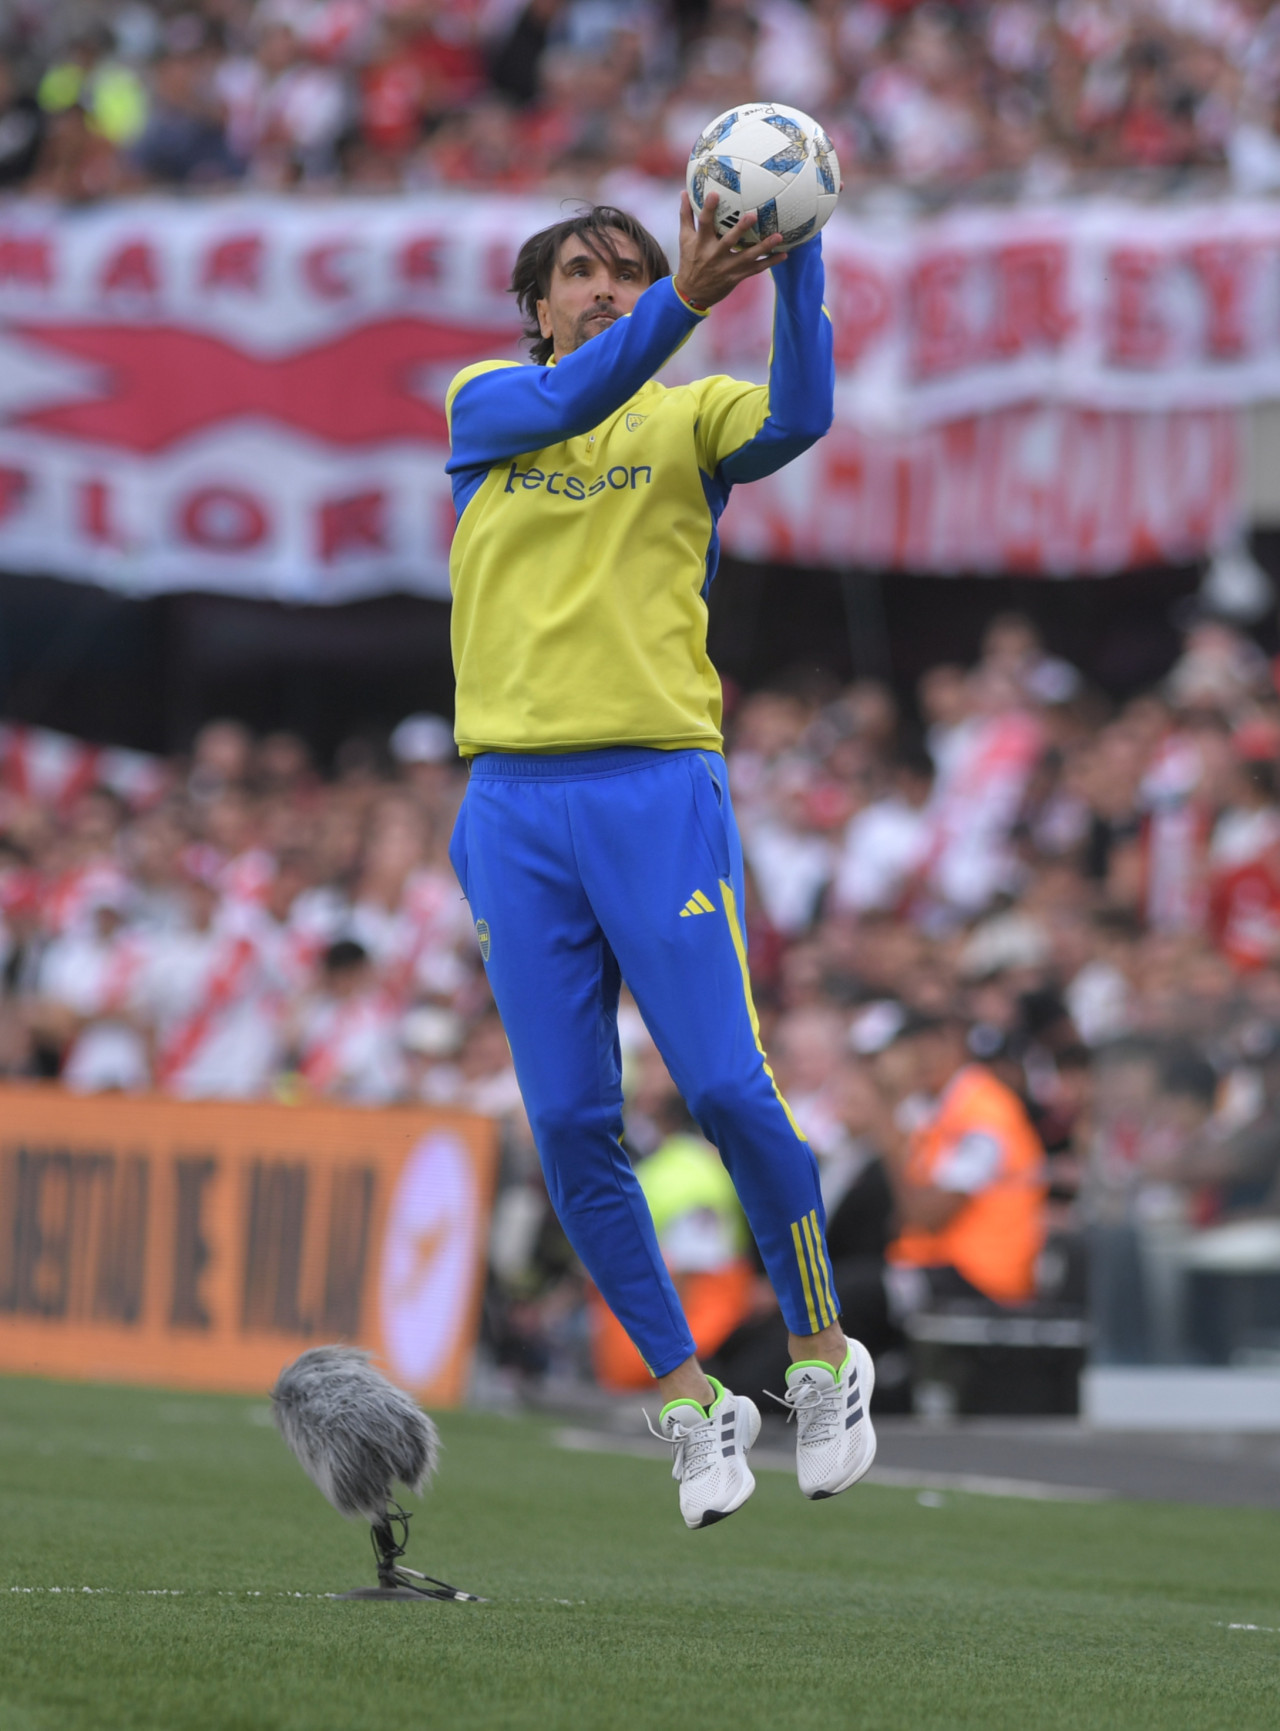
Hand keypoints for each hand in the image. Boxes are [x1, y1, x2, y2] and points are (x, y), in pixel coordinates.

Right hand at [672, 190, 786, 309]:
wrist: (691, 294)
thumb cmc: (689, 261)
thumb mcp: (685, 239)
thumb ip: (686, 215)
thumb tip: (684, 192)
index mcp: (701, 243)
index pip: (704, 223)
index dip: (709, 209)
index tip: (715, 193)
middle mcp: (714, 255)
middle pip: (729, 241)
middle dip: (740, 229)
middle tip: (753, 216)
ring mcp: (726, 268)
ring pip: (747, 257)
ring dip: (764, 247)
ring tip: (778, 237)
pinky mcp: (736, 277)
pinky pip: (756, 269)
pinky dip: (770, 262)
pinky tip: (784, 254)